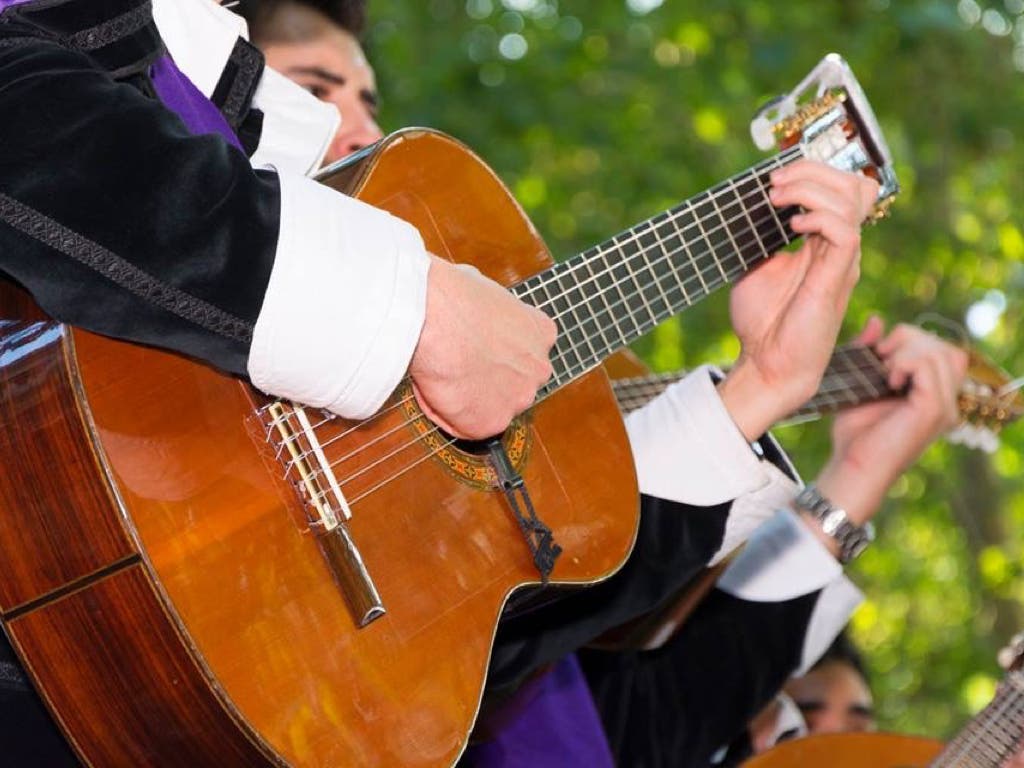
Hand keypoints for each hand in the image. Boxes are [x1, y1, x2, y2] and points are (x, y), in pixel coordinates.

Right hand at [409, 256, 556, 439]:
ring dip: (468, 397)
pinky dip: (447, 413)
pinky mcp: (491, 422)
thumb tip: (471, 309)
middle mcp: (538, 369)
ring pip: (490, 405)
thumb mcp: (482, 289)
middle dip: (487, 378)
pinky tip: (435, 389)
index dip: (495, 353)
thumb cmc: (454, 295)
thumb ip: (488, 312)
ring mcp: (518, 398)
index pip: (524, 352)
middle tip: (457, 366)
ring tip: (443, 376)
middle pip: (513, 383)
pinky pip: (465, 425)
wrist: (438, 318)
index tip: (474, 349)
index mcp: (541, 332)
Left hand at [717, 161, 878, 439]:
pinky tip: (791, 227)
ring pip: (852, 201)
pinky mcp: (836, 278)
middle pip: (855, 186)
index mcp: (825, 244)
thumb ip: (763, 240)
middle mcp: (840, 249)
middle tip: (774, 183)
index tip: (774, 176)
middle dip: (812, 171)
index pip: (843, 189)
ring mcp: (842, 262)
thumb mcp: (756, 269)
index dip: (814, 171)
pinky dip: (818, 218)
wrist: (767, 366)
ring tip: (777, 199)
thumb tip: (751, 208)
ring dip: (810, 189)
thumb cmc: (763, 324)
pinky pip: (845, 232)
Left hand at [814, 319, 967, 528]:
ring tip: (883, 371)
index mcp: (933, 395)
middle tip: (880, 357)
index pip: (943, 350)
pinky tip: (887, 379)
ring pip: (938, 351)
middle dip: (908, 339)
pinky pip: (928, 365)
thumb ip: (871, 351)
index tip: (880, 352)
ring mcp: (944, 406)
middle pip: (944, 346)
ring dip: (905, 351)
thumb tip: (877, 320)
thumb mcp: (861, 382)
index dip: (912, 340)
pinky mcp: (933, 410)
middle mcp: (946, 401)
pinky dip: (904, 362)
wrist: (851, 467)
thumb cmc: (854, 433)